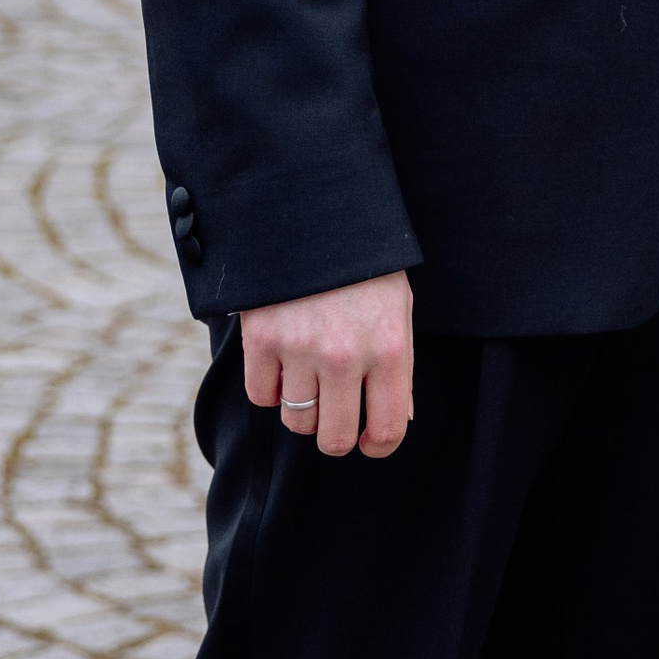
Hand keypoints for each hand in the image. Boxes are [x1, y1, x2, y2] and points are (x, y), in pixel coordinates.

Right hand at [241, 272, 414, 456]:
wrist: (313, 213)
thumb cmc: (363, 266)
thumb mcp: (396, 309)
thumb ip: (397, 367)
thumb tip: (396, 421)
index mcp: (389, 349)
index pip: (388, 429)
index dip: (378, 445)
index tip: (368, 441)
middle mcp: (346, 356)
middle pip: (335, 438)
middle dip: (336, 436)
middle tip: (335, 419)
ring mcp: (300, 349)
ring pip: (297, 421)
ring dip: (303, 409)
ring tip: (309, 379)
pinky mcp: (261, 339)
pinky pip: (261, 396)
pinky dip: (270, 388)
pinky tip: (283, 364)